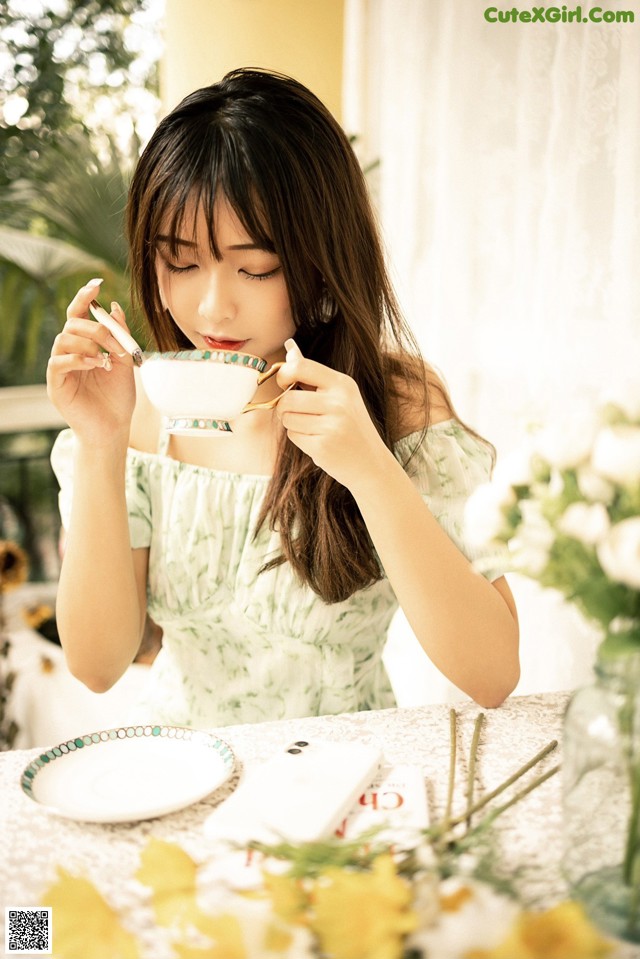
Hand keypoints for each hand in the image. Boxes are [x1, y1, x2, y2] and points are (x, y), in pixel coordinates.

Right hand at [47, 278, 136, 447]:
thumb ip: (120, 335)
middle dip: (96, 329)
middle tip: (117, 345)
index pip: (79, 314)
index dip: (84, 298)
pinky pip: (58, 362)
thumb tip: (114, 306)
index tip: (96, 285)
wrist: (114, 427)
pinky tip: (95, 365)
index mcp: (85, 344)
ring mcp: (61, 368)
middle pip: (72, 324)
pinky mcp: (56, 385)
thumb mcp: (125, 361)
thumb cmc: (118, 397)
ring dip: (88, 344)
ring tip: (106, 359)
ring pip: (63, 340)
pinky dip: (77, 359)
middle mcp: (70, 353)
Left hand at [275, 339, 390, 489]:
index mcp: (343, 384)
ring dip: (292, 424)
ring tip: (312, 428)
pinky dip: (299, 439)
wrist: (371, 462)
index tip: (283, 382)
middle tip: (296, 413)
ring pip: (287, 418)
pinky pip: (293, 436)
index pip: (301, 367)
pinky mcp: (322, 446)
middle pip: (287, 397)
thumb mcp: (342, 396)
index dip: (284, 374)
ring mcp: (331, 425)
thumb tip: (290, 352)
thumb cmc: (351, 427)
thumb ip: (315, 377)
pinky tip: (317, 441)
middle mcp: (339, 402)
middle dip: (284, 407)